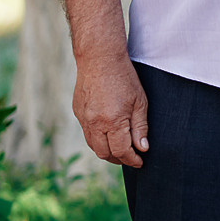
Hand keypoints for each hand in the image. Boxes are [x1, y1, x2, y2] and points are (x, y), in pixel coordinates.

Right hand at [74, 50, 148, 167]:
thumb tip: (142, 148)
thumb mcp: (140, 102)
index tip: (140, 162)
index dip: (132, 160)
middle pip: (105, 153)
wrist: (99, 58)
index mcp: (113, 121)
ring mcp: (83, 118)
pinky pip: (87, 133)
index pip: (122, 151)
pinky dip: (97, 140)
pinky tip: (108, 135)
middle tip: (130, 158)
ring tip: (120, 150)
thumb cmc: (124, 78)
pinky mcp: (77, 112)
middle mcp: (95, 123)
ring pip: (93, 146)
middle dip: (119, 159)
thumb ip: (140, 128)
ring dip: (107, 152)